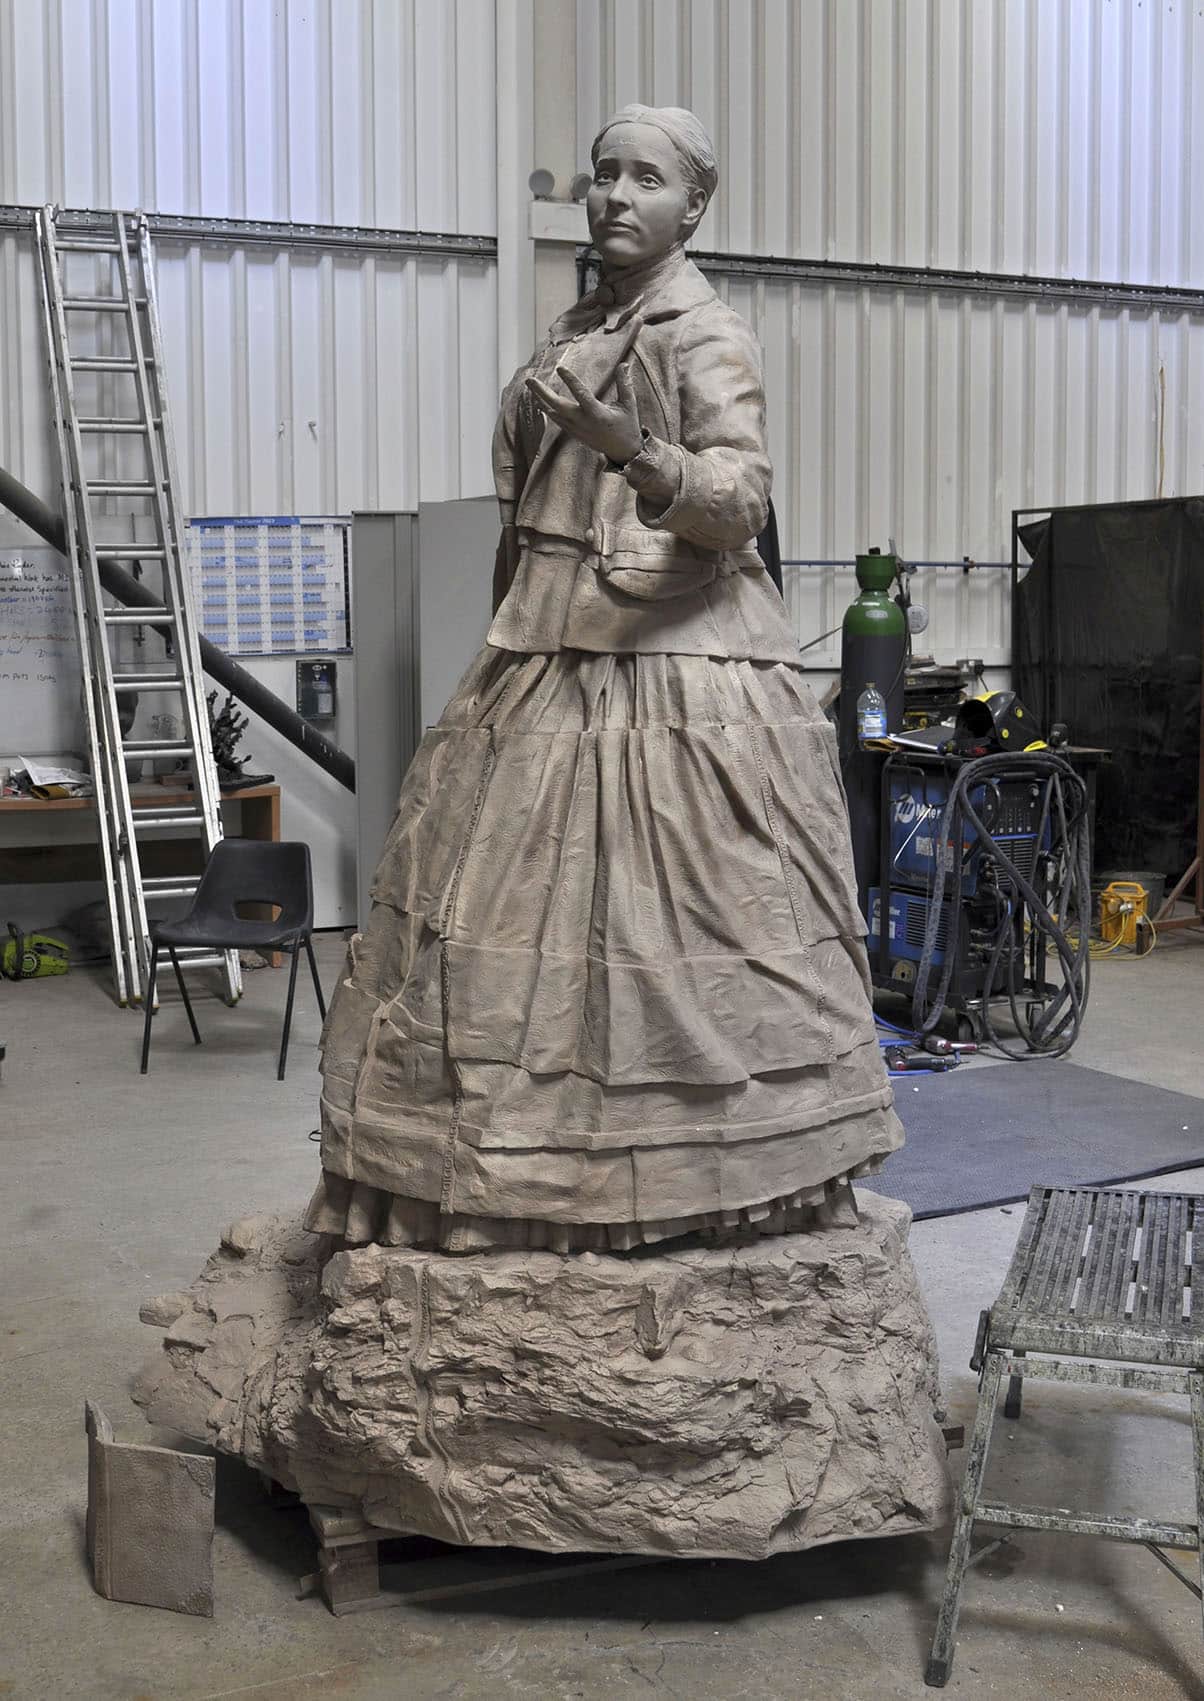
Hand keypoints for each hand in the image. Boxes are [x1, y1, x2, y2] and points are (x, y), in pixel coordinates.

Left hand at [525, 362, 643, 464]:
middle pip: (558, 406)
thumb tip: (624, 363)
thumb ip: (624, 384)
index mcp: (598, 414)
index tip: (560, 368)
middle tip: (530, 379)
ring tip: (531, 385)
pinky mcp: (574, 433)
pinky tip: (540, 400)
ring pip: (554, 413)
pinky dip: (548, 410)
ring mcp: (577, 429)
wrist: (623, 452)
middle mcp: (584, 422)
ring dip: (541, 399)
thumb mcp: (629, 405)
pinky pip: (557, 420)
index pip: (581, 394)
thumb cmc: (627, 426)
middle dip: (543, 392)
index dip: (570, 381)